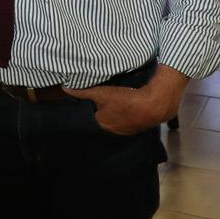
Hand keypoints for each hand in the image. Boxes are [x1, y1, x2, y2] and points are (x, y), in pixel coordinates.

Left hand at [63, 63, 187, 134]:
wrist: (155, 104)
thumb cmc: (126, 100)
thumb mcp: (102, 93)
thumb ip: (83, 92)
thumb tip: (64, 88)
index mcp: (103, 124)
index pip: (91, 116)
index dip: (90, 107)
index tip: (90, 100)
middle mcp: (114, 130)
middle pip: (104, 118)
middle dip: (102, 110)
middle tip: (103, 98)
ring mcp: (128, 129)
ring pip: (117, 118)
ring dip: (116, 111)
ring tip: (117, 100)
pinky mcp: (140, 125)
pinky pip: (129, 118)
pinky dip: (128, 112)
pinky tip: (130, 104)